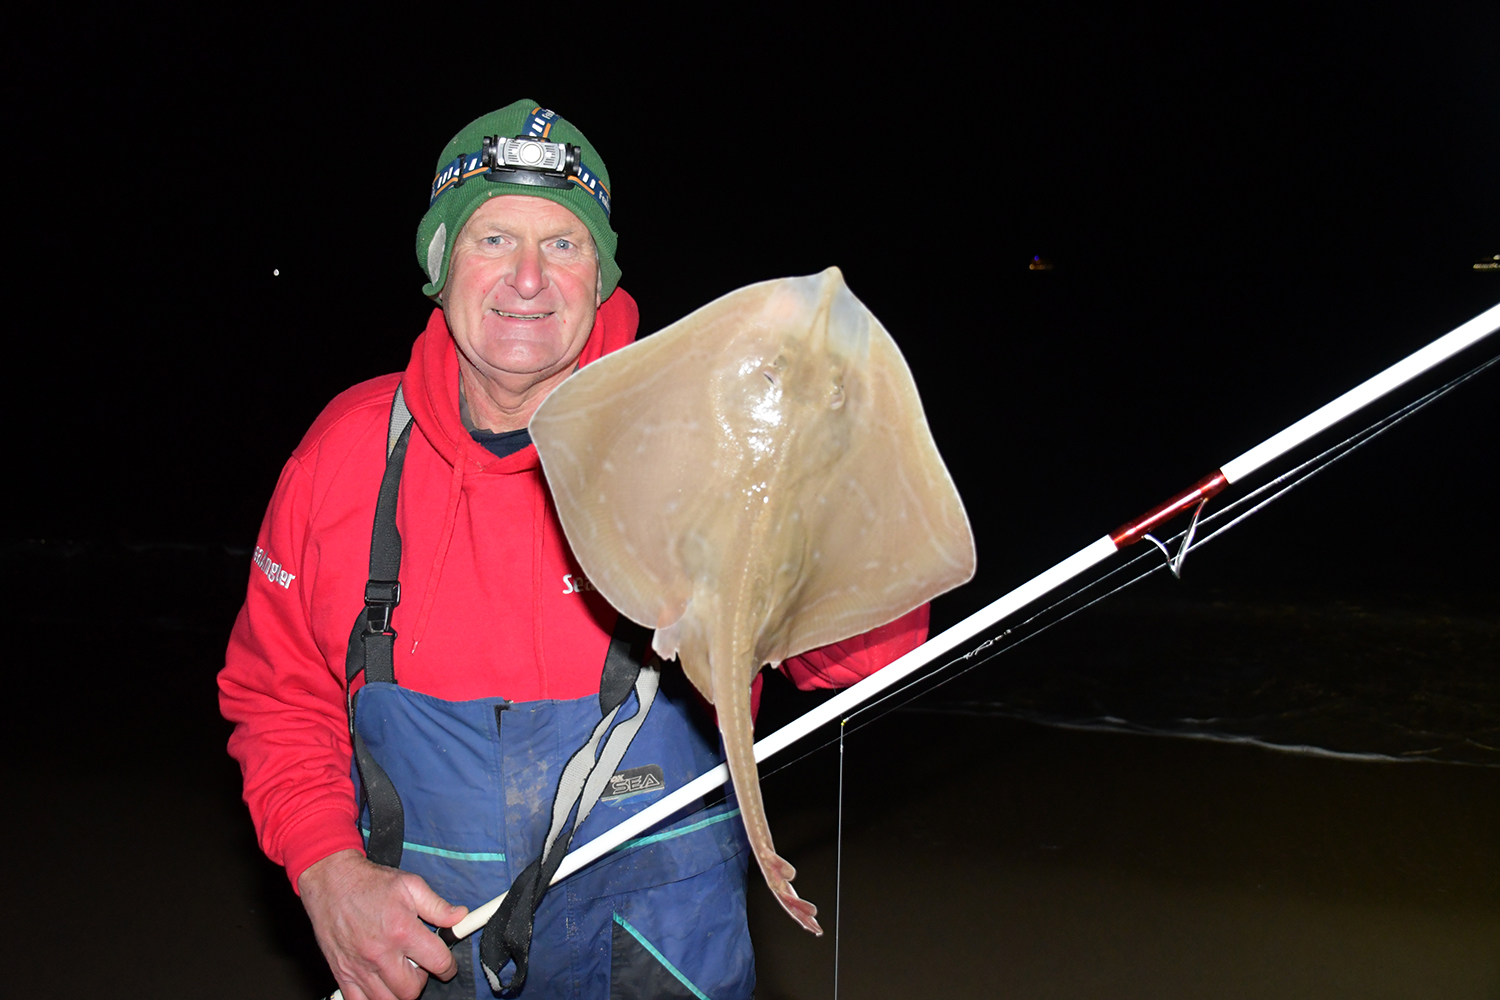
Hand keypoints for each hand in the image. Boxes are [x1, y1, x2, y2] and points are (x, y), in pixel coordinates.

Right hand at [299, 850, 468, 999]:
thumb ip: (437, 906)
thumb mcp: (410, 885)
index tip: (446, 965)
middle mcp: (380, 953)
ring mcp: (358, 967)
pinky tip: (379, 984)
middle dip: (421, 981)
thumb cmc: (370, 882)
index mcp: (401, 930)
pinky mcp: (341, 973)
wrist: (331, 881)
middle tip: (418, 966)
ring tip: (398, 974)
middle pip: (411, 990)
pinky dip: (372, 998)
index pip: (437, 962)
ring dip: (398, 991)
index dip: (448, 966)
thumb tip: (460, 917)